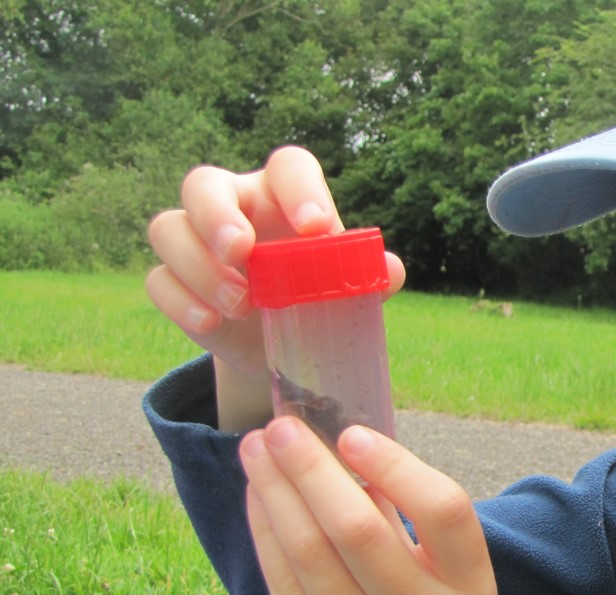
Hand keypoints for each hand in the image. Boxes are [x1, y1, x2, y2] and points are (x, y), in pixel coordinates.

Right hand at [145, 146, 405, 428]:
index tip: (316, 230)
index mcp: (282, 194)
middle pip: (203, 184)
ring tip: (241, 304)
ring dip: (200, 266)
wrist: (281, 341)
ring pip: (169, 228)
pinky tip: (211, 324)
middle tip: (242, 252)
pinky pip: (158, 280)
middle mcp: (233, 205)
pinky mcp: (173, 281)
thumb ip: (368, 277)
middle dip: (217, 216)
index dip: (300, 190)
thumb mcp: (348, 291)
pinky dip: (182, 302)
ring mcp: (195, 241)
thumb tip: (390, 270)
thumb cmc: (318, 296)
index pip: (287, 167)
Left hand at [241, 417, 497, 594]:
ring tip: (256, 447)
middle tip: (282, 425)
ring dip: (276, 491)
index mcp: (471, 591)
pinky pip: (283, 584)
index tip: (353, 434)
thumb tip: (348, 451)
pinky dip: (265, 531)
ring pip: (308, 553)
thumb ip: (412, 529)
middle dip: (311, 469)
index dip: (397, 467)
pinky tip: (258, 496)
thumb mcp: (455, 590)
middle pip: (358, 530)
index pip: (444, 512)